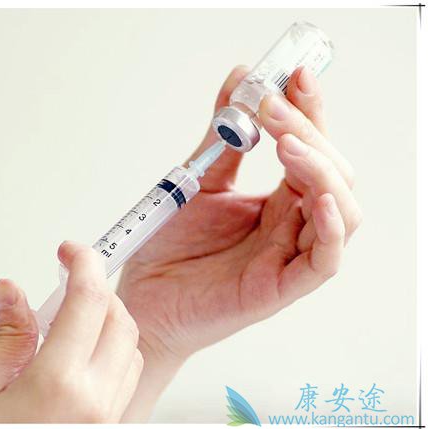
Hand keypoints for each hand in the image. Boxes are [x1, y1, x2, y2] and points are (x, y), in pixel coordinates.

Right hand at [0, 241, 142, 422]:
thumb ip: (5, 337)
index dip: (83, 263)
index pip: (88, 301)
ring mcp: (106, 423)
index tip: (72, 250)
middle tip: (68, 282)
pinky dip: (114, 356)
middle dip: (98, 292)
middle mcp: (93, 405)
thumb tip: (13, 293)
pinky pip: (128, 382)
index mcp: (57, 386)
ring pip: (132, 350)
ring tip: (73, 319)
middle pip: (120, 321)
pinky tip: (83, 355)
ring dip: (110, 324)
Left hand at [117, 66, 361, 419]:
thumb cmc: (169, 248)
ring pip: (342, 210)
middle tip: (271, 106)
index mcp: (276, 201)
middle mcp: (290, 225)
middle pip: (333, 172)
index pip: (311, 150)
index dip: (310, 111)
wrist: (142, 299)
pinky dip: (330, 227)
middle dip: (309, 131)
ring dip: (322, 169)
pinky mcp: (280, 288)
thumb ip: (221, 136)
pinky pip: (324, 260)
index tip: (294, 73)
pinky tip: (315, 198)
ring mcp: (288, 256)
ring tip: (285, 143)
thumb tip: (241, 78)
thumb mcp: (197, 181)